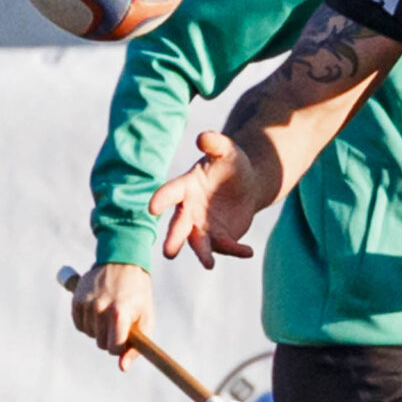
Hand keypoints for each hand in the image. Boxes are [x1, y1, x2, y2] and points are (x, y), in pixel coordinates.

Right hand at [70, 261, 153, 371]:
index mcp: (119, 313)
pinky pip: (79, 325)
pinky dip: (88, 323)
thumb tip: (122, 368)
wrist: (122, 264)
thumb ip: (137, 346)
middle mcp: (100, 309)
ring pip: (89, 335)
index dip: (121, 347)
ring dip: (99, 329)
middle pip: (100, 344)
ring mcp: (86, 304)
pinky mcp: (76, 300)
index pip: (114, 348)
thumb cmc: (138, 295)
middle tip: (119, 321)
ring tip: (109, 312)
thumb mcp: (146, 318)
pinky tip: (98, 310)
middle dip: (111, 338)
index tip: (126, 337)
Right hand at [149, 130, 270, 268]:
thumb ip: (215, 144)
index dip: (161, 199)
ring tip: (208, 264)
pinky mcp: (220, 237)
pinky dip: (236, 250)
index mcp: (185, 187)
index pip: (170, 192)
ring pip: (199, 242)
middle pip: (178, 226)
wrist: (246, 184)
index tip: (152, 208)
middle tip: (169, 252)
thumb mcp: (227, 151)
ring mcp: (203, 226)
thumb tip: (204, 137)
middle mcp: (189, 210)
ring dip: (202, 253)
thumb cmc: (230, 164)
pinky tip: (248, 251)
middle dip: (174, 239)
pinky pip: (225, 246)